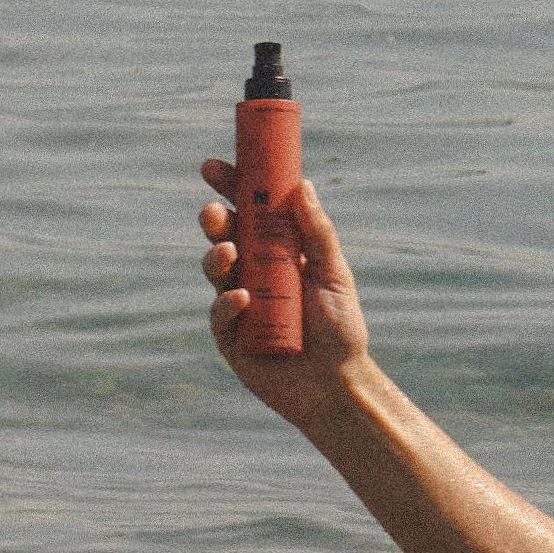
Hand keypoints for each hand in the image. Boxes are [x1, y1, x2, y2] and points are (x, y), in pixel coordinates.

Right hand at [199, 159, 368, 430]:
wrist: (336, 384)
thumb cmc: (340, 328)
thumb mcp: (334, 275)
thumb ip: (318, 233)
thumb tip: (303, 185)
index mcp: (277, 250)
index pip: (249, 212)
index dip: (231, 188)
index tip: (214, 168)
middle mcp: (254, 271)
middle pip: (224, 236)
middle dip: (214, 220)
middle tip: (212, 212)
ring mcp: (239, 302)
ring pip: (215, 269)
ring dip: (216, 256)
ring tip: (229, 252)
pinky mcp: (230, 335)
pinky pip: (219, 312)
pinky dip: (228, 302)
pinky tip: (243, 299)